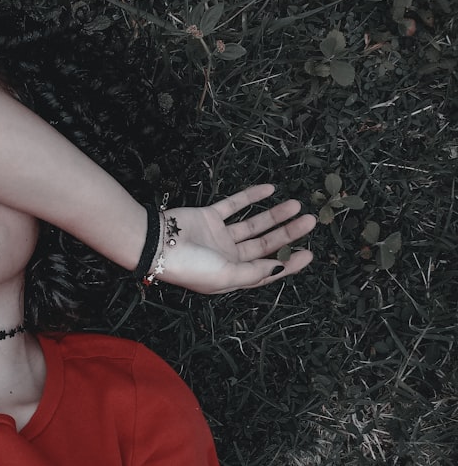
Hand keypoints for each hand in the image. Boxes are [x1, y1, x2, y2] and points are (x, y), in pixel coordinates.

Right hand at [156, 184, 315, 294]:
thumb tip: (281, 266)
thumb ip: (255, 272)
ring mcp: (219, 237)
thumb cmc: (189, 266)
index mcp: (231, 276)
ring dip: (274, 215)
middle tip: (309, 221)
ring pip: (254, 225)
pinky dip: (251, 197)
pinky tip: (269, 190)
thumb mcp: (226, 275)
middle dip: (287, 234)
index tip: (309, 253)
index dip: (288, 263)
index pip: (266, 270)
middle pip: (264, 245)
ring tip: (295, 205)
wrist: (156, 244)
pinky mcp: (210, 218)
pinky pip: (235, 205)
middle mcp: (227, 257)